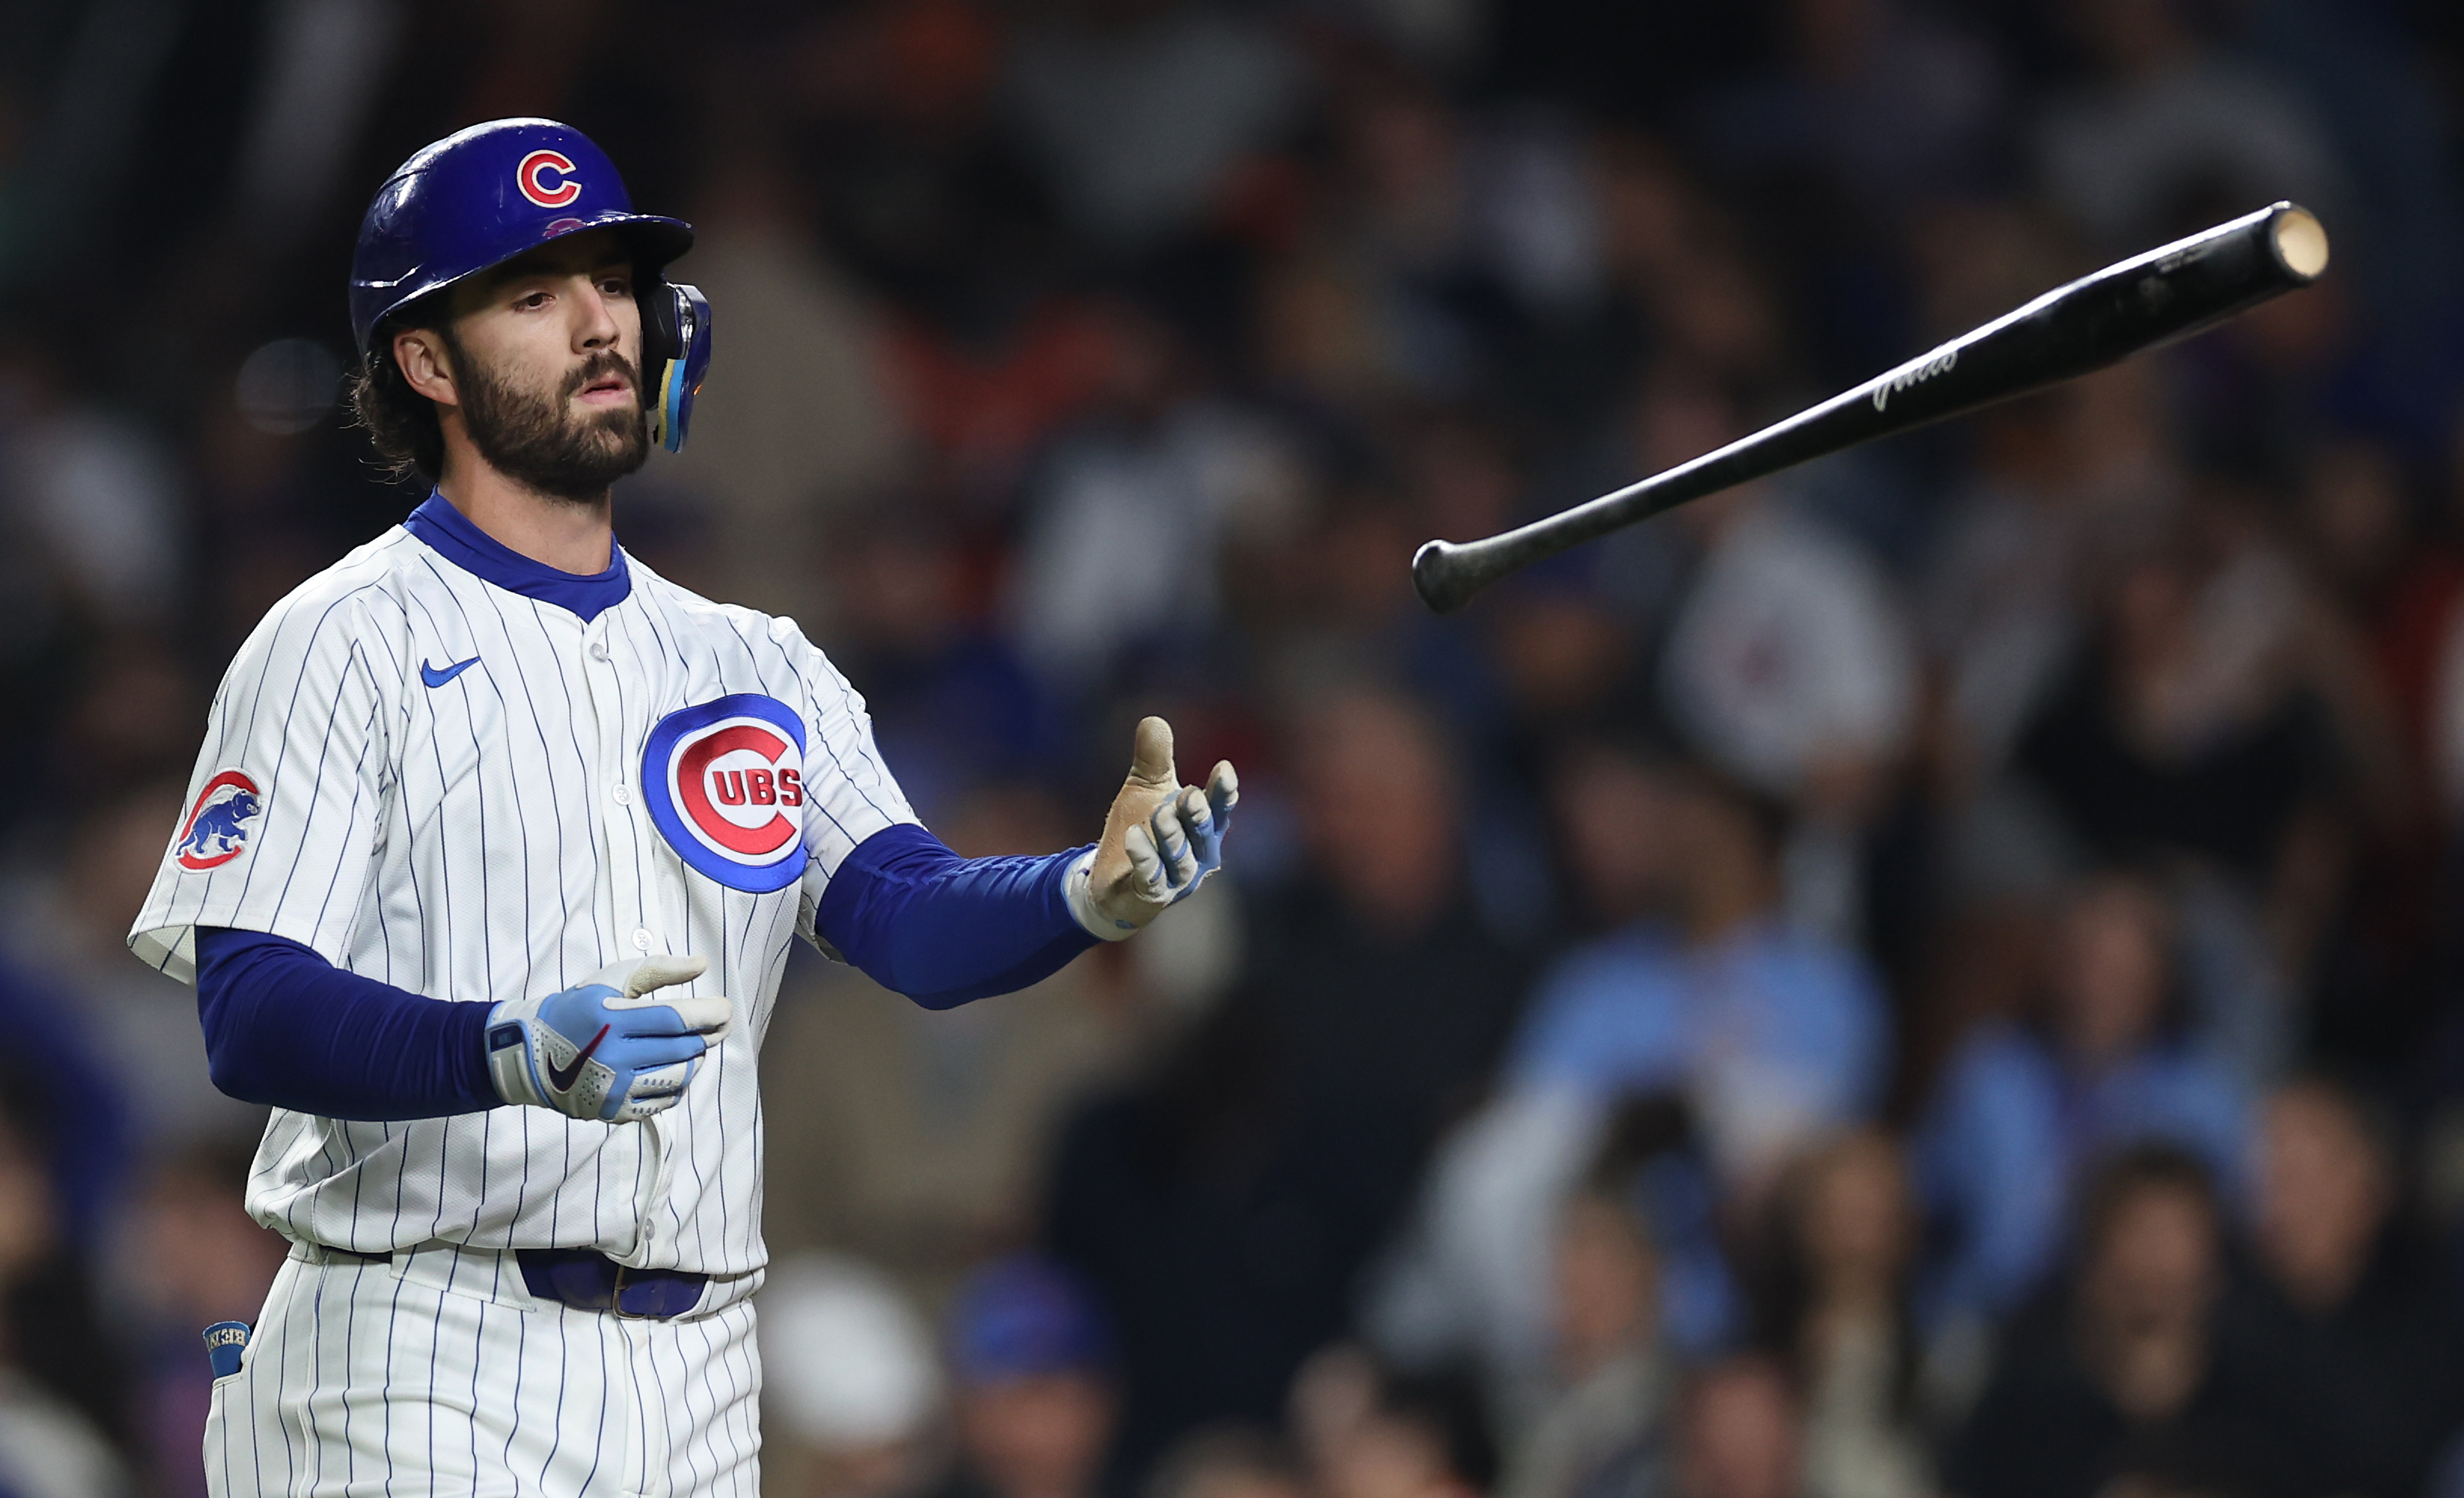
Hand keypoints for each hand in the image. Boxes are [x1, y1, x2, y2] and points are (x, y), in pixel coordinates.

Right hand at [485, 956, 733, 1123]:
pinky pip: (664, 1101)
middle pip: (682, 1049)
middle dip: (708, 1035)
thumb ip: (658, 970)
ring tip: (692, 1046)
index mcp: (612, 1022)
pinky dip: (677, 1084)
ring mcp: (614, 1090)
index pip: (676, 1020)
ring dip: (694, 1060)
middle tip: (716, 1025)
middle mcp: (613, 1059)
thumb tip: (702, 965)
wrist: (533, 1052)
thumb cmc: (580, 1009)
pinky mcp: (614, 1112)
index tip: (725, 1009)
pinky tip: (672, 1068)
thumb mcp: (612, 980)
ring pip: (679, 1078)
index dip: (709, 1014)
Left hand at [1079, 717, 1237, 935]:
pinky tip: (1133, 838)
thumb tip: (1154, 719)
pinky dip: (1144, 860)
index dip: (1224, 792)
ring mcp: (1176, 880)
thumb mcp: (1144, 790)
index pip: (1220, 808)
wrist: (1110, 880)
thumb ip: (1153, 760)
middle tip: (1191, 796)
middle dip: (1198, 816)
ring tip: (1160, 814)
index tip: (1223, 769)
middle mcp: (1197, 855)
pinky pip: (1151, 880)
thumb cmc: (1140, 831)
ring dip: (1173, 837)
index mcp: (1203, 827)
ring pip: (1180, 860)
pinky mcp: (1150, 896)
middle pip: (1203, 835)